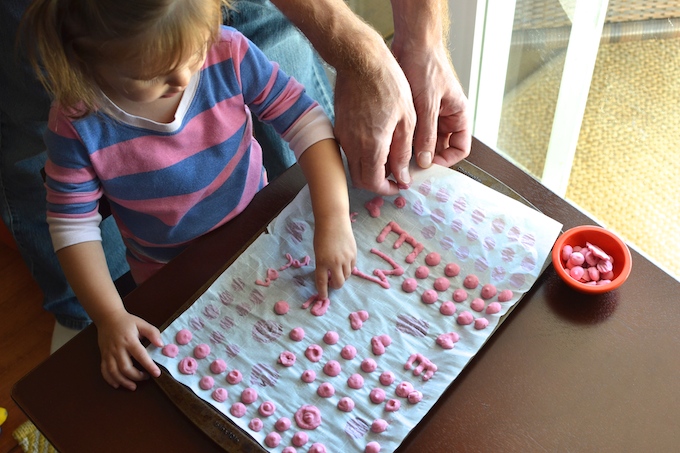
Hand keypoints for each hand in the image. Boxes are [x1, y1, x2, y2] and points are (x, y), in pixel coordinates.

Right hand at [96, 309, 162, 390]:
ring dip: (123, 381)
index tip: (157, 373)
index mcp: (129, 340)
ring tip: (133, 387)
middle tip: (146, 378)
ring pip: (114, 372)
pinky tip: (117, 385)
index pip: (140, 355)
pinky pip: (104, 370)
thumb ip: (153, 333)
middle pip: (125, 367)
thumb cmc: (127, 322)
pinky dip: (110, 380)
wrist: (107, 318)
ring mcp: (108, 353)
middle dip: (136, 376)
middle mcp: (118, 349)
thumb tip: (161, 345)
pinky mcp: (103, 356)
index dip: (149, 366)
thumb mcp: (141, 323)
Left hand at [312, 214, 356, 298]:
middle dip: (335, 286)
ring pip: (347, 276)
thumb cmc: (322, 234)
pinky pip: (352, 267)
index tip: (323, 297)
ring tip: (338, 271)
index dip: (323, 292)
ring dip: (342, 276)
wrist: (334, 221)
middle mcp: (335, 262)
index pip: (322, 282)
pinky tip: (344, 263)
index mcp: (322, 262)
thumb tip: (328, 275)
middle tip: (332, 283)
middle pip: (338, 283)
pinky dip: (348, 268)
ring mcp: (346, 259)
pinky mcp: (354, 254)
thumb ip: (322, 264)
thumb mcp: (318, 251)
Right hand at [333, 48, 415, 194]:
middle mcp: (352, 145)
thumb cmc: (388, 84)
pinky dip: (362, 155)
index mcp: (371, 145)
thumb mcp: (407, 119)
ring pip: (353, 165)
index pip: (373, 183)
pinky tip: (377, 142)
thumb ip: (403, 152)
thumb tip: (403, 176)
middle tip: (395, 176)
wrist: (360, 60)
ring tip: (389, 158)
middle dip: (377, 183)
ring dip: (369, 169)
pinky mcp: (339, 126)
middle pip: (360, 179)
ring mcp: (342, 135)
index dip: (387, 189)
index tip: (399, 185)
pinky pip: (349, 150)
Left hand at [395, 42, 470, 168]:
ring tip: (398, 156)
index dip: (447, 160)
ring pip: (423, 141)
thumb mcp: (428, 104)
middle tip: (408, 166)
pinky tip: (393, 143)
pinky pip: (412, 131)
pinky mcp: (415, 110)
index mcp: (458, 115)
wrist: (412, 42)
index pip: (460, 148)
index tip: (429, 166)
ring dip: (412, 149)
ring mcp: (430, 114)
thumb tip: (425, 161)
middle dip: (426, 157)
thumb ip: (427, 134)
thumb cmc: (427, 65)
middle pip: (440, 148)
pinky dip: (404, 138)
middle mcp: (446, 117)